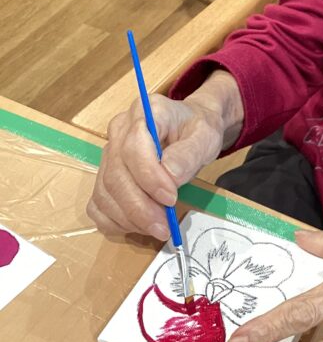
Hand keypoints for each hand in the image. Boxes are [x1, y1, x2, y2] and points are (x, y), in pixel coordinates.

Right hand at [87, 71, 241, 237]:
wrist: (190, 130)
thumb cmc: (196, 131)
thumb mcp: (205, 137)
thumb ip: (189, 154)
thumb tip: (171, 176)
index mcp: (144, 112)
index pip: (133, 145)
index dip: (149, 176)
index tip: (171, 197)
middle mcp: (119, 131)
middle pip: (115, 174)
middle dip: (138, 206)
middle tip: (163, 226)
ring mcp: (108, 153)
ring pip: (104, 192)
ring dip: (128, 218)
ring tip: (157, 228)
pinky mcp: (104, 175)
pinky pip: (98, 204)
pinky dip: (115, 221)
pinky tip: (138, 226)